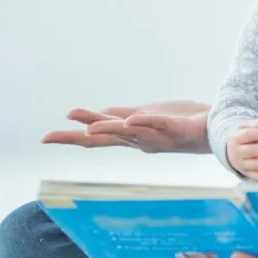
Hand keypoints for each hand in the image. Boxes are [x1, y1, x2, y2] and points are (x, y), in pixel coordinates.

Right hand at [40, 100, 210, 153]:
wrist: (213, 126)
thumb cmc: (179, 122)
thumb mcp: (144, 117)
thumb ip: (120, 117)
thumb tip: (92, 118)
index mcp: (130, 136)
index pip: (95, 138)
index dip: (69, 137)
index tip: (43, 138)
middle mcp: (140, 140)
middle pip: (104, 139)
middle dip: (77, 138)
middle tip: (50, 137)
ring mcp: (158, 136)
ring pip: (129, 133)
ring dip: (109, 129)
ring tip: (89, 127)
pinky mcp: (176, 128)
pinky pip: (159, 125)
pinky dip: (145, 122)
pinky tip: (132, 119)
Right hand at [227, 120, 257, 180]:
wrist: (230, 149)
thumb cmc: (242, 136)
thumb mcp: (246, 127)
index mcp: (235, 138)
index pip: (247, 135)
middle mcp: (236, 153)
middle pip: (251, 151)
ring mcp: (240, 164)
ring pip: (254, 165)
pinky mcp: (246, 173)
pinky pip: (257, 176)